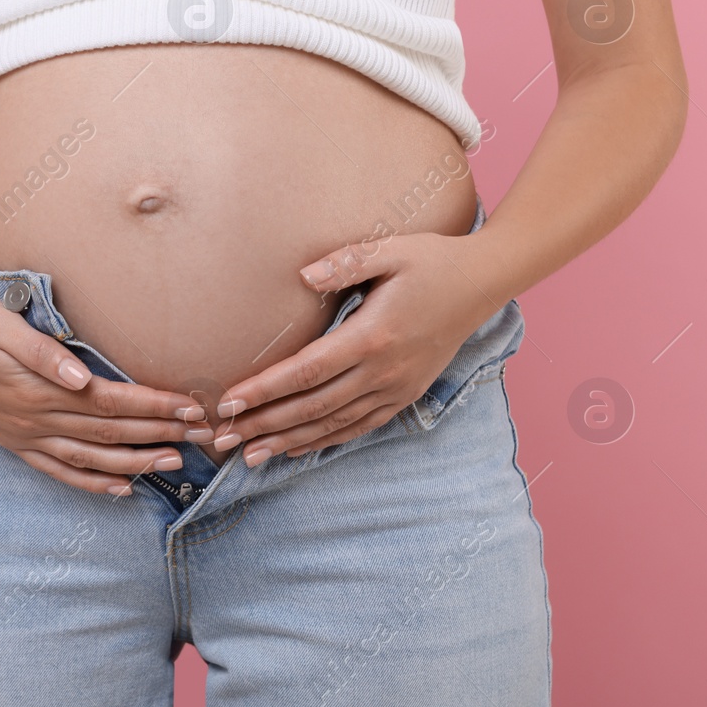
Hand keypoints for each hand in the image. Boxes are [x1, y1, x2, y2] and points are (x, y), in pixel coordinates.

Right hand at [0, 289, 213, 495]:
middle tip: (203, 435)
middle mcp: (35, 418)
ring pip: (90, 457)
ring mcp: (24, 435)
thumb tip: (82, 378)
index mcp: (38, 389)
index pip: (111, 400)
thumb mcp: (1, 325)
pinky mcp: (15, 441)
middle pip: (109, 431)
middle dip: (159, 433)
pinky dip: (92, 482)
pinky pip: (59, 470)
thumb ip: (43, 354)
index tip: (192, 405)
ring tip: (174, 464)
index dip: (154, 404)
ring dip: (134, 462)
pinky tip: (120, 489)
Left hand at [211, 231, 501, 465]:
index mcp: (373, 336)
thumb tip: (303, 275)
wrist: (483, 282)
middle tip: (223, 438)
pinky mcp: (405, 394)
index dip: (265, 390)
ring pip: (333, 424)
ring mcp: (396, 387)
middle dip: (264, 424)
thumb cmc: (431, 260)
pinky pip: (359, 426)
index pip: (307, 370)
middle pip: (313, 406)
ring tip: (249, 455)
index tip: (229, 403)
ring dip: (288, 441)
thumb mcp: (390, 250)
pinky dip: (325, 441)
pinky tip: (295, 449)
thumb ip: (345, 263)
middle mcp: (384, 371)